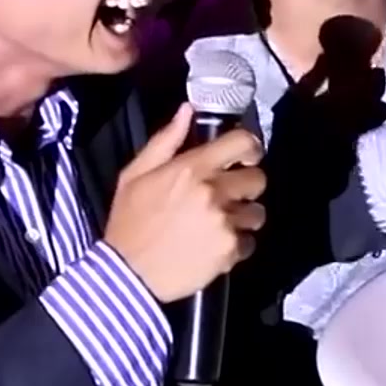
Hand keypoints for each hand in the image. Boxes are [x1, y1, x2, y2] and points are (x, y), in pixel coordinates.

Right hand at [104, 103, 266, 302]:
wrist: (127, 274)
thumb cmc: (130, 222)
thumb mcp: (135, 176)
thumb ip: (165, 141)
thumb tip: (188, 110)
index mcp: (192, 168)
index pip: (243, 143)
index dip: (250, 148)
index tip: (246, 157)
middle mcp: (214, 191)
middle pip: (258, 179)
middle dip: (245, 186)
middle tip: (227, 196)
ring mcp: (225, 222)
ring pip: (257, 212)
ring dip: (243, 217)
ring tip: (220, 224)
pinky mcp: (230, 250)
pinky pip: (249, 241)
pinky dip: (236, 245)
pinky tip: (215, 247)